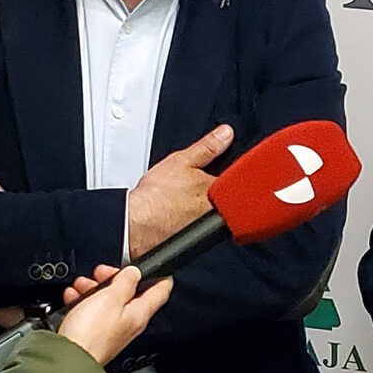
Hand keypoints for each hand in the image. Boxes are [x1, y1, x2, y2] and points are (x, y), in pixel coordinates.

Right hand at [56, 264, 174, 364]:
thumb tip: (135, 272)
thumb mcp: (110, 298)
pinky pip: (92, 311)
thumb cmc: (90, 334)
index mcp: (139, 313)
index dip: (159, 274)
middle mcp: (129, 322)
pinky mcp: (95, 333)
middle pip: (130, 293)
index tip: (152, 265)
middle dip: (115, 278)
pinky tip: (74, 297)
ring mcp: (112, 328)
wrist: (68, 358)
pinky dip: (84, 301)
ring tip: (83, 285)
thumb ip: (125, 282)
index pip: (161, 291)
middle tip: (102, 273)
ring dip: (96, 288)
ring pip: (109, 300)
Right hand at [125, 125, 232, 259]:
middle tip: (195, 184)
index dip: (230, 172)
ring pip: (216, 211)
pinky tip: (180, 212)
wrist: (136, 224)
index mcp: (219, 190)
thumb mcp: (182, 161)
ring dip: (207, 204)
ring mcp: (208, 227)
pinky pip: (202, 224)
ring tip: (185, 197)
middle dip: (221, 189)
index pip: (236, 178)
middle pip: (229, 196)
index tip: (222, 168)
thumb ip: (208, 147)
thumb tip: (226, 134)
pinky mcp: (196, 238)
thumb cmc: (156, 197)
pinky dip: (196, 217)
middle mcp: (218, 211)